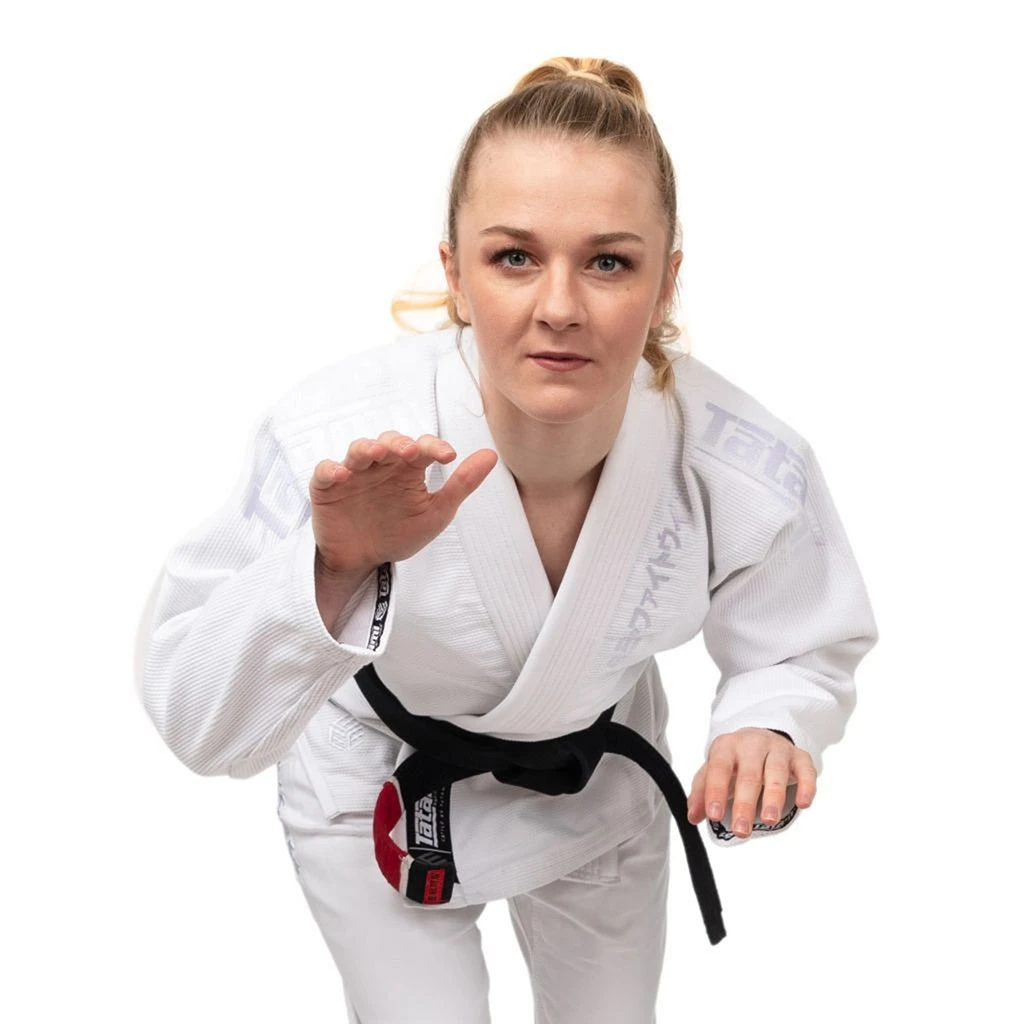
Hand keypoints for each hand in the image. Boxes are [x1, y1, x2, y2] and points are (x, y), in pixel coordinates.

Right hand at [309, 431, 497, 573]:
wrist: (364, 563)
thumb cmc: (398, 533)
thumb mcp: (436, 513)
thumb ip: (461, 484)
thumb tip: (491, 455)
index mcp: (408, 468)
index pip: (422, 447)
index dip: (433, 446)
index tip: (448, 455)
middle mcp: (382, 465)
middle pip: (389, 442)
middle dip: (399, 444)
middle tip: (410, 452)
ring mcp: (354, 473)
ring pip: (359, 450)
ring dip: (368, 448)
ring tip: (377, 453)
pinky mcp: (328, 487)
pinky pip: (326, 472)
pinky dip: (332, 469)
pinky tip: (343, 475)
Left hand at [685, 727, 816, 836]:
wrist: (761, 737)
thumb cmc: (735, 761)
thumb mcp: (714, 771)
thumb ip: (702, 792)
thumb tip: (693, 816)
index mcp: (726, 746)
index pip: (719, 768)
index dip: (715, 792)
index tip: (713, 816)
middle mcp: (752, 744)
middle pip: (749, 774)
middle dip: (745, 804)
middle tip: (741, 831)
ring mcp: (777, 749)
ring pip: (776, 772)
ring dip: (773, 797)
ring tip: (768, 820)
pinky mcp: (800, 757)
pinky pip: (806, 770)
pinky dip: (806, 786)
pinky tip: (802, 804)